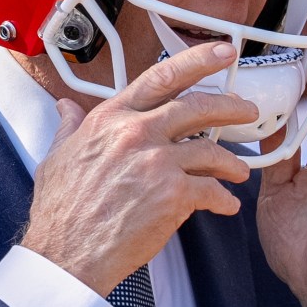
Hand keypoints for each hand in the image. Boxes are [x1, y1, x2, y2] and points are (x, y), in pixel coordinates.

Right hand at [21, 38, 253, 295]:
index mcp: (111, 119)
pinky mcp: (173, 194)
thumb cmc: (61, 211)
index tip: (223, 53)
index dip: (199, 60)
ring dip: (232, 162)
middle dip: (232, 106)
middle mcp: (137, 132)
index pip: (162, 76)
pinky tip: (226, 204)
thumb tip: (66, 108)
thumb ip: (70, 128)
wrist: (67, 253)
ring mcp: (157, 162)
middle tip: (248, 111)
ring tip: (239, 171)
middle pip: (198, 107)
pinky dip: (224, 199)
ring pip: (212, 150)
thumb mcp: (57, 157)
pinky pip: (212, 189)